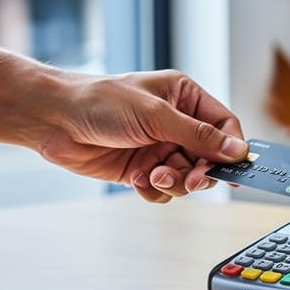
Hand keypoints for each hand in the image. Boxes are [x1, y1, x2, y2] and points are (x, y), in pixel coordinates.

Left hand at [40, 70, 247, 202]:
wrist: (53, 120)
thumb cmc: (100, 102)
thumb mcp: (157, 115)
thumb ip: (199, 135)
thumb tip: (236, 149)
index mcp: (184, 98)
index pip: (224, 125)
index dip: (232, 147)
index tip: (233, 167)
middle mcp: (176, 123)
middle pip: (210, 157)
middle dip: (201, 171)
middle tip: (191, 179)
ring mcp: (160, 148)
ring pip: (188, 177)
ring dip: (175, 182)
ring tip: (154, 175)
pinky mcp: (143, 170)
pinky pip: (165, 190)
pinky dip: (155, 191)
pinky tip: (138, 180)